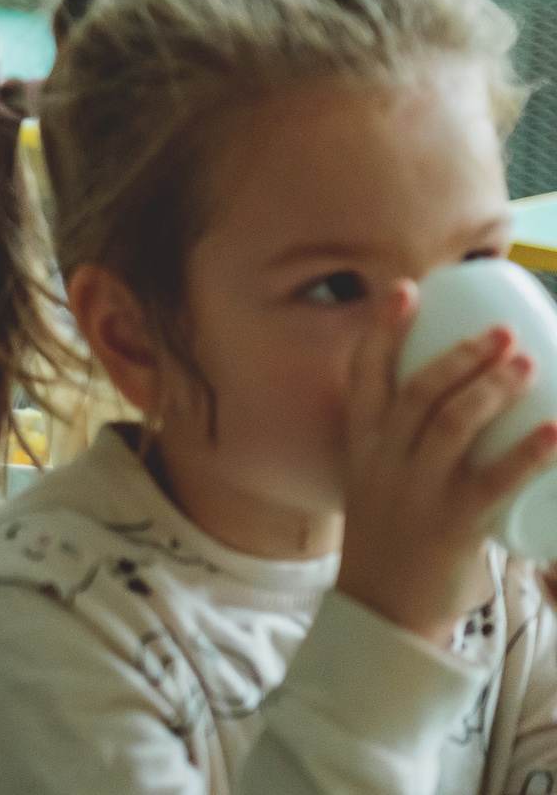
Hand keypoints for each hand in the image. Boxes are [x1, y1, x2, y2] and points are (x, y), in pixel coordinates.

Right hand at [336, 280, 556, 645]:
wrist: (381, 610)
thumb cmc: (388, 537)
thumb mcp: (376, 478)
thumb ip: (404, 441)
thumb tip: (457, 396)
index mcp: (362, 443)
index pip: (364, 374)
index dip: (383, 329)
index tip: (406, 290)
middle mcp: (384, 460)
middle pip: (418, 392)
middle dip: (460, 354)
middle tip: (500, 329)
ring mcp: (416, 491)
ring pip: (453, 426)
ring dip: (491, 388)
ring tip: (525, 361)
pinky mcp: (453, 524)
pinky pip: (494, 481)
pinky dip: (527, 454)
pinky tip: (555, 430)